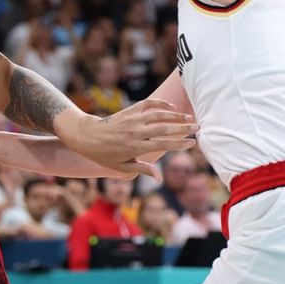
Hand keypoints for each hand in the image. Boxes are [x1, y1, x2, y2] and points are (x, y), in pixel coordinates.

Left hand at [63, 99, 197, 179]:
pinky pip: (147, 104)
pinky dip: (160, 103)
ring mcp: (132, 120)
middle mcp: (136, 132)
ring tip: (189, 117)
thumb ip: (142, 170)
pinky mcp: (129, 111)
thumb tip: (160, 179)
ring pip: (158, 114)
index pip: (162, 144)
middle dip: (183, 127)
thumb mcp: (121, 167)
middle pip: (164, 128)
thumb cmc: (104, 155)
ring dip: (175, 115)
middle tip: (198, 127)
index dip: (179, 144)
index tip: (193, 143)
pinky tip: (170, 106)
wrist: (86, 136)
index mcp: (135, 147)